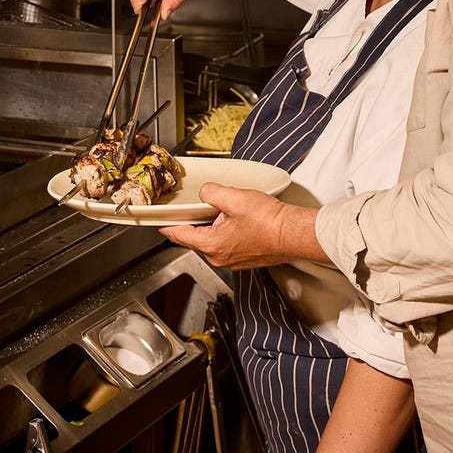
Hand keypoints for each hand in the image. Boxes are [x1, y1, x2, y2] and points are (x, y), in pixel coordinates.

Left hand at [159, 183, 319, 268]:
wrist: (294, 234)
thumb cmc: (269, 222)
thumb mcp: (235, 198)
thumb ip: (212, 192)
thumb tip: (205, 192)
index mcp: (211, 245)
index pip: (179, 235)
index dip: (167, 225)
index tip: (158, 221)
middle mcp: (219, 257)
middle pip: (195, 238)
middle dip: (193, 222)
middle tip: (193, 207)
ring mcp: (232, 261)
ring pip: (211, 241)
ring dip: (211, 226)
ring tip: (219, 210)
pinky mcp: (244, 258)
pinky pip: (226, 244)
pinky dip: (225, 232)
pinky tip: (235, 219)